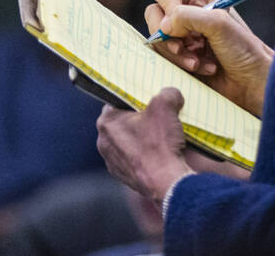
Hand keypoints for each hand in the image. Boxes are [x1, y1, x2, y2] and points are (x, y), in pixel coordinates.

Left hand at [96, 88, 193, 205]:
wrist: (164, 181)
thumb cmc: (159, 144)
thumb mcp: (166, 105)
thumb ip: (167, 93)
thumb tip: (171, 95)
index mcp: (107, 122)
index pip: (118, 101)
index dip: (136, 98)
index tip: (151, 101)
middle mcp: (104, 141)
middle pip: (125, 121)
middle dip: (141, 118)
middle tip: (160, 116)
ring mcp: (112, 161)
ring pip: (129, 140)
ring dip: (144, 137)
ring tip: (164, 136)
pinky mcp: (123, 175)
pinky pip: (134, 157)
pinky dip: (146, 154)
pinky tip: (161, 153)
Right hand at [146, 0, 273, 114]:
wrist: (251, 82)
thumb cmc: (244, 50)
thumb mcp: (219, 24)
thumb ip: (188, 16)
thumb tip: (163, 26)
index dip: (166, 4)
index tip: (180, 24)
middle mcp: (190, 15)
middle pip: (154, 15)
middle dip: (166, 34)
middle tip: (183, 46)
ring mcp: (184, 37)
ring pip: (157, 39)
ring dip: (176, 53)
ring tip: (198, 62)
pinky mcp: (180, 57)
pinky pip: (163, 58)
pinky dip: (179, 64)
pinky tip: (201, 68)